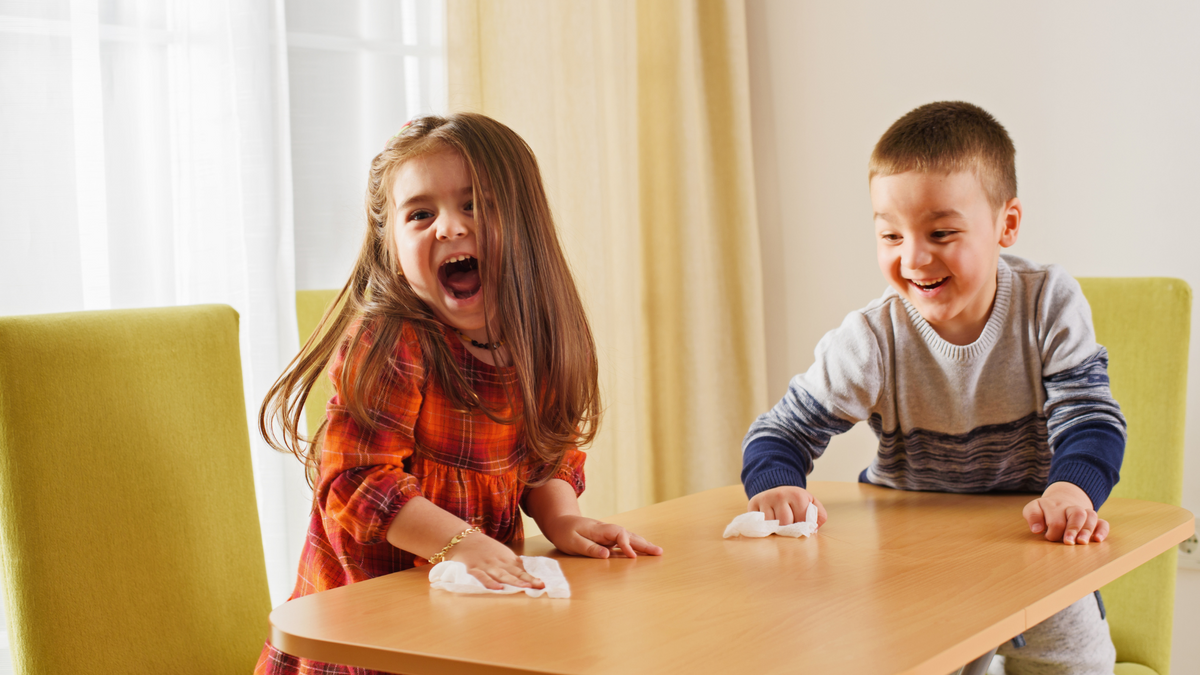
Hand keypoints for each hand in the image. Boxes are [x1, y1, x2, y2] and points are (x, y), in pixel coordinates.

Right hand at [444, 531, 545, 590]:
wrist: (462, 538)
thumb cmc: (483, 548)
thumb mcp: (501, 553)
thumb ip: (512, 563)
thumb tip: (527, 572)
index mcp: (506, 559)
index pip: (521, 570)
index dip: (531, 578)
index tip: (542, 584)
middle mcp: (498, 563)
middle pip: (514, 573)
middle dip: (527, 580)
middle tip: (539, 586)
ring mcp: (486, 566)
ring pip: (501, 575)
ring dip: (513, 582)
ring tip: (524, 588)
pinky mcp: (473, 569)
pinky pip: (482, 577)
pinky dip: (490, 583)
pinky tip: (498, 588)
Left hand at [541, 514, 663, 558]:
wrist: (559, 521)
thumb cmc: (564, 532)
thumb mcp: (572, 542)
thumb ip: (589, 548)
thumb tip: (607, 554)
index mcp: (599, 529)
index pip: (618, 534)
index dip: (626, 544)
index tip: (631, 556)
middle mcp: (606, 529)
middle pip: (629, 534)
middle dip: (644, 543)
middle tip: (659, 552)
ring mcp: (607, 533)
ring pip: (629, 537)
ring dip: (642, 544)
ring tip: (657, 551)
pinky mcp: (606, 538)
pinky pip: (624, 541)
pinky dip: (635, 545)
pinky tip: (642, 550)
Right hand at [747, 485, 827, 526]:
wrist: (778, 490)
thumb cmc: (796, 501)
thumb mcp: (811, 503)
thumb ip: (819, 516)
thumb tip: (813, 529)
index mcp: (797, 495)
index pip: (801, 521)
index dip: (802, 528)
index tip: (801, 526)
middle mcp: (780, 495)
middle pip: (785, 524)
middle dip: (788, 530)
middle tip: (789, 527)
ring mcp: (765, 499)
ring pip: (770, 525)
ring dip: (775, 530)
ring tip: (779, 525)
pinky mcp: (753, 503)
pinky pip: (759, 523)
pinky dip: (763, 527)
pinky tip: (768, 524)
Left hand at [1022, 481, 1108, 544]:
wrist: (1060, 500)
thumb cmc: (1045, 511)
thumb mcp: (1034, 509)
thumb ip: (1033, 516)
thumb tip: (1037, 529)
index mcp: (1054, 506)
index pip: (1056, 518)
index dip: (1053, 530)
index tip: (1049, 537)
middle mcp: (1070, 508)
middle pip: (1077, 514)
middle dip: (1073, 529)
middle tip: (1068, 542)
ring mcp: (1084, 513)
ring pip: (1091, 516)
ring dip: (1087, 530)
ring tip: (1082, 542)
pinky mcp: (1094, 520)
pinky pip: (1103, 522)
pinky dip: (1102, 530)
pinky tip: (1098, 539)